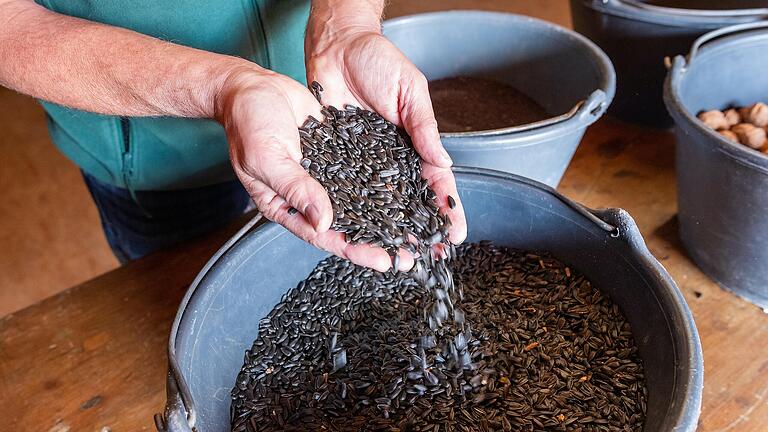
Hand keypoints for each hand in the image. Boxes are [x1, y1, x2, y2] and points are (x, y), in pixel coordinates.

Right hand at [215, 66, 407, 271]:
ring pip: (360, 203)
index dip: (355, 250)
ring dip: (386, 216)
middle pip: (348, 226)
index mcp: (286, 206)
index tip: (385, 261)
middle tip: (411, 256)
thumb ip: (296, 188)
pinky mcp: (337, 155)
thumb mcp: (267, 158)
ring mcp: (324, 177)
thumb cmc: (248, 124)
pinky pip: (362, 173)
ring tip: (416, 230)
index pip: (325, 236)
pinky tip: (408, 190)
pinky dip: (383, 183)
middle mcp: (308, 196)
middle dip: (379, 241)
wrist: (251, 88)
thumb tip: (323, 221)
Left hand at [305, 17, 467, 245]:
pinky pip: (346, 189)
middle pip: (408, 202)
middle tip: (426, 258)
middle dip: (418, 231)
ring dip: (388, 231)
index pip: (436, 183)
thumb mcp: (410, 91)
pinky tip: (360, 234)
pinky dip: (354, 212)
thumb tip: (443, 164)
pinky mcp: (338, 157)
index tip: (456, 234)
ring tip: (396, 256)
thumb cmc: (378, 61)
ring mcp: (365, 161)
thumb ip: (424, 128)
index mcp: (416, 143)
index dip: (446, 209)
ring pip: (379, 203)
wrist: (337, 46)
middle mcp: (392, 158)